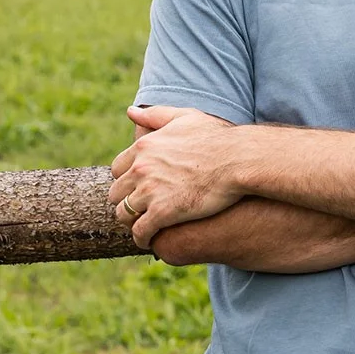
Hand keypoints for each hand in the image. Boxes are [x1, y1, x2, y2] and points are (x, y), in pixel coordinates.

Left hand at [109, 105, 242, 248]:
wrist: (237, 159)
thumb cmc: (217, 137)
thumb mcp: (184, 117)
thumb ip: (155, 115)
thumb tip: (130, 112)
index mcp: (143, 147)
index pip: (117, 169)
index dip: (126, 180)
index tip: (136, 188)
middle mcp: (141, 168)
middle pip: (117, 193)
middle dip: (126, 201)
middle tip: (139, 210)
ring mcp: (150, 191)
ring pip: (124, 214)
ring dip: (132, 221)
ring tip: (143, 227)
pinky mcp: (163, 213)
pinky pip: (141, 231)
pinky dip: (142, 238)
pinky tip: (149, 241)